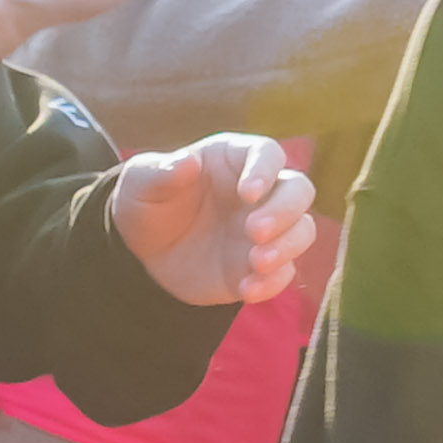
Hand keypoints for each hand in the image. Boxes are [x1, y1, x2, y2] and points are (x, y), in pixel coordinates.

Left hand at [113, 135, 321, 306]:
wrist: (144, 253)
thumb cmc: (147, 203)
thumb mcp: (140, 183)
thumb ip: (161, 172)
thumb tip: (188, 162)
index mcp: (234, 160)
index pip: (268, 153)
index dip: (265, 170)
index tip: (248, 192)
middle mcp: (261, 192)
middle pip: (299, 190)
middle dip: (284, 211)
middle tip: (253, 231)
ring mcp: (267, 230)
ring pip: (302, 231)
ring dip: (287, 247)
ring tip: (256, 262)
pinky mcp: (262, 266)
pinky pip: (284, 273)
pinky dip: (272, 283)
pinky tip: (247, 289)